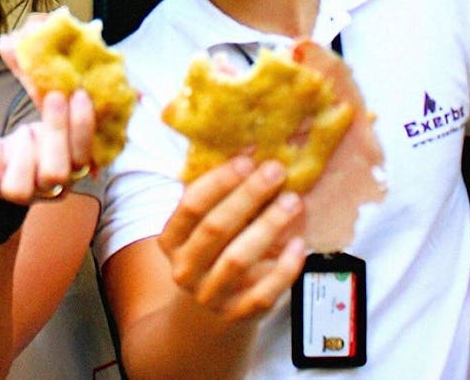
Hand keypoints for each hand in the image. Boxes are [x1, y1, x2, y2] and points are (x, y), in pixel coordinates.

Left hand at [0, 88, 95, 203]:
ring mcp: (16, 193)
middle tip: (54, 97)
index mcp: (68, 171)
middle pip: (57, 173)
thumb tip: (53, 57)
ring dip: (22, 150)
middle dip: (55, 131)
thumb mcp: (44, 118)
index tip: (79, 94)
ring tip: (21, 132)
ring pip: (20, 186)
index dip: (82, 127)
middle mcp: (46, 188)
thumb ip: (52, 96)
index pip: (83, 157)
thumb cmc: (29, 139)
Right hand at [158, 156, 307, 321]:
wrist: (206, 316)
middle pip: (215, 228)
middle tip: (275, 171)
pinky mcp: (237, 316)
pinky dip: (283, 269)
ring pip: (238, 259)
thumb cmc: (210, 255)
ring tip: (292, 201)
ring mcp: (210, 295)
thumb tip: (251, 153)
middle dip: (247, 196)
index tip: (246, 160)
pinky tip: (299, 244)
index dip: (218, 181)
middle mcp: (185, 269)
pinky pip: (263, 293)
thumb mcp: (202, 228)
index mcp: (171, 241)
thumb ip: (219, 197)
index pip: (190, 206)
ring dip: (268, 226)